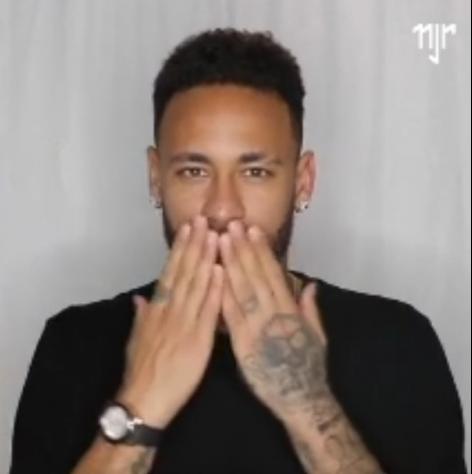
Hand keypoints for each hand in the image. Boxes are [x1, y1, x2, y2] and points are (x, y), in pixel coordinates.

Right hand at [118, 215, 222, 428]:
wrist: (144, 400)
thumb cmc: (141, 371)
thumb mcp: (136, 339)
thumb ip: (142, 315)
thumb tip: (141, 297)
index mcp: (157, 309)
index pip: (170, 272)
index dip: (180, 248)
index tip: (188, 228)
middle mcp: (170, 310)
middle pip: (183, 271)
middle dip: (194, 244)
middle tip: (203, 220)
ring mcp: (184, 322)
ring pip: (195, 284)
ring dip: (205, 258)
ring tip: (214, 235)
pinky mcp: (198, 339)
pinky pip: (207, 310)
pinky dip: (213, 290)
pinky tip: (221, 271)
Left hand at [218, 220, 329, 426]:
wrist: (300, 399)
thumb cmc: (309, 366)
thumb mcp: (318, 336)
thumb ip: (311, 309)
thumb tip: (310, 284)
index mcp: (291, 310)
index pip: (273, 273)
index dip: (262, 250)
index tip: (252, 230)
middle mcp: (273, 314)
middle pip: (255, 276)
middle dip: (242, 249)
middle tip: (232, 225)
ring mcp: (256, 328)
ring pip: (242, 290)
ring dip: (230, 264)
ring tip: (220, 241)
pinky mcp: (242, 343)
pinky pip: (231, 316)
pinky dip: (222, 295)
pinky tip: (213, 277)